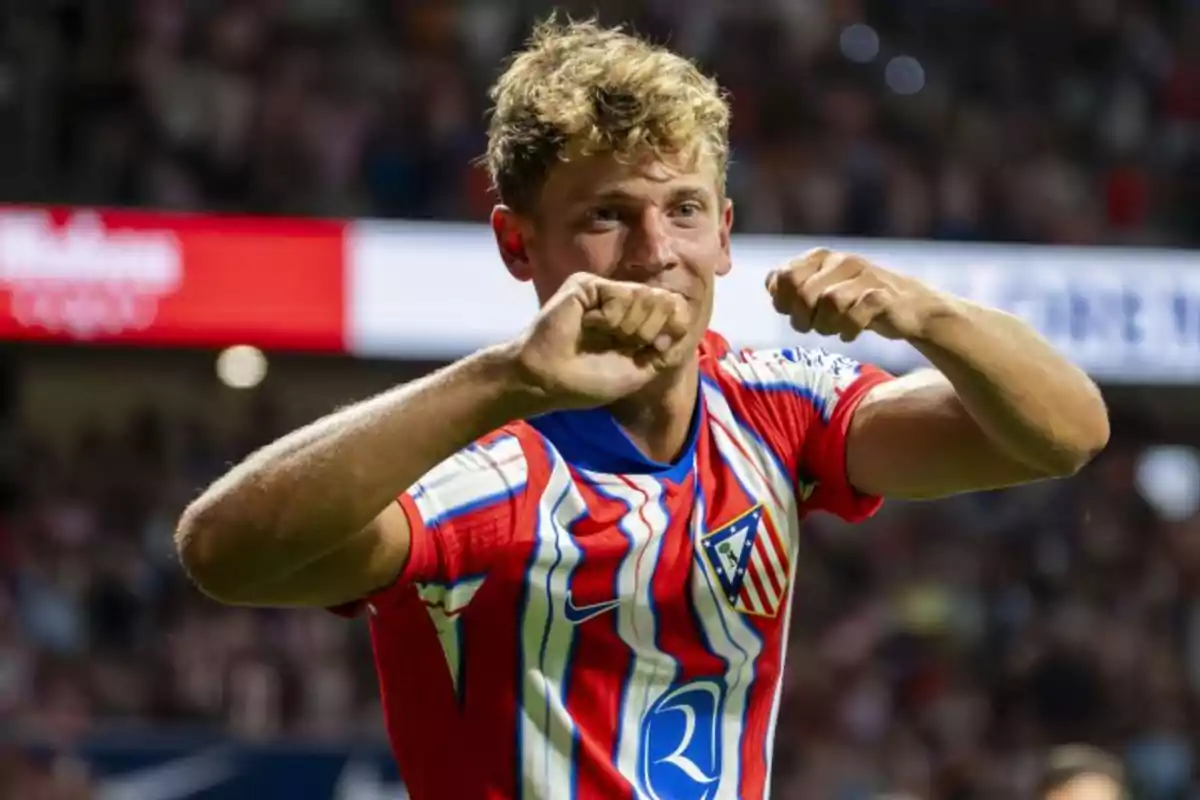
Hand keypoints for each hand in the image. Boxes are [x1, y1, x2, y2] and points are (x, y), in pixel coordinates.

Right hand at [509, 273, 694, 408]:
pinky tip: (589, 325)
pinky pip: (620, 293)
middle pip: (664, 300)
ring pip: (644, 295)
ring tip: (603, 336)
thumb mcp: (640, 372)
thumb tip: (683, 321)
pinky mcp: (587, 285)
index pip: (675, 309)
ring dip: (629, 325)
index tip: (654, 348)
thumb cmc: (587, 382)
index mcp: (636, 324)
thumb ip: (665, 349)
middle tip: (622, 344)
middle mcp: (623, 304)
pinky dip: (611, 317)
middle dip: (649, 329)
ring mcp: (605, 292)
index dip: (673, 327)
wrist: (549, 380)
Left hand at [765, 249, 944, 341]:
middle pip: (804, 293)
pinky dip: (848, 331)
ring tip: (832, 330)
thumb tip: (771, 285)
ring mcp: (865, 277)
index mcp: (821, 257)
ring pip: (830, 304)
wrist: (907, 308)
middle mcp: (842, 261)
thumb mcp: (820, 290)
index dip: (782, 301)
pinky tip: (849, 335)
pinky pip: (856, 316)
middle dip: (802, 318)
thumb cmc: (854, 301)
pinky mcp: (884, 296)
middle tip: (810, 328)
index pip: (784, 276)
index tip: (791, 313)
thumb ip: (793, 285)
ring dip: (825, 325)